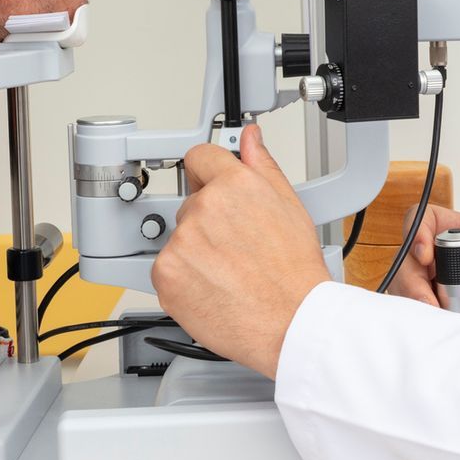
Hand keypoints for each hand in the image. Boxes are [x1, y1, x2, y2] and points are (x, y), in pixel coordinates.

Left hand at [152, 124, 328, 376]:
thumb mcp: (290, 207)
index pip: (199, 157)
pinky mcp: (165, 274)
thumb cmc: (295, 273)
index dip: (208, 173)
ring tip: (229, 272)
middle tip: (236, 247)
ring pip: (180, 237)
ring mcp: (181, 241)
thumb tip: (250, 138)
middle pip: (191, 203)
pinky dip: (183, 279)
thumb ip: (263, 165)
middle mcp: (204, 208)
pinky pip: (166, 268)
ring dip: (196, 251)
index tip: (211, 184)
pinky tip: (213, 287)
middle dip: (208, 221)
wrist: (290, 322)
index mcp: (235, 184)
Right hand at [389, 206, 459, 343]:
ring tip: (441, 321)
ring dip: (415, 303)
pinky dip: (422, 324)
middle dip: (411, 279)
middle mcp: (459, 262)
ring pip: (409, 287)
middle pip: (411, 256)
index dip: (419, 232)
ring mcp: (451, 292)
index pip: (432, 219)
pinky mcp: (451, 320)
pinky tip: (443, 331)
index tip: (425, 257)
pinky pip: (421, 317)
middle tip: (430, 304)